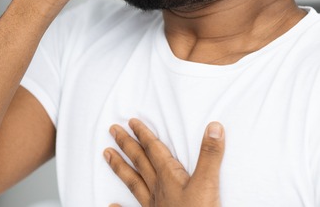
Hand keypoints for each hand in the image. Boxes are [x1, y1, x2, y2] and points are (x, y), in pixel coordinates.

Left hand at [104, 119, 224, 206]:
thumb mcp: (208, 183)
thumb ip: (210, 156)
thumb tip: (214, 126)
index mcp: (169, 177)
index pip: (154, 150)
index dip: (143, 134)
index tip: (131, 122)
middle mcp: (158, 189)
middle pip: (139, 162)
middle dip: (127, 144)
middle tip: (113, 130)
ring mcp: (154, 205)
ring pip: (133, 183)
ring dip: (120, 167)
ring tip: (106, 155)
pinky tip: (111, 205)